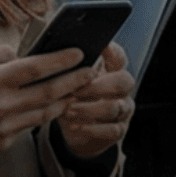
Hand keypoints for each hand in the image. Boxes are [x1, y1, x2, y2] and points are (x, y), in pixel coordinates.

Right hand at [0, 44, 97, 165]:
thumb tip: (20, 53)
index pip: (34, 68)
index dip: (61, 60)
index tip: (78, 53)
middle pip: (49, 91)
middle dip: (75, 80)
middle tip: (91, 71)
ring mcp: (3, 128)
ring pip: (46, 112)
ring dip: (66, 99)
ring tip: (78, 88)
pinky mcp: (4, 143)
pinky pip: (30, 126)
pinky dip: (43, 114)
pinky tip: (51, 106)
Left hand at [53, 43, 134, 159]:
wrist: (75, 129)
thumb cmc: (70, 97)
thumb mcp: (68, 82)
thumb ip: (68, 70)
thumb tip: (51, 56)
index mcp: (111, 72)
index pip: (119, 58)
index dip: (112, 51)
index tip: (99, 46)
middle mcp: (122, 90)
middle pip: (124, 81)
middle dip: (99, 85)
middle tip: (75, 90)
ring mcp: (123, 110)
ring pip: (116, 107)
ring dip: (90, 109)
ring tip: (68, 109)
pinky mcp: (118, 130)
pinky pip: (112, 130)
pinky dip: (92, 129)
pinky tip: (75, 126)